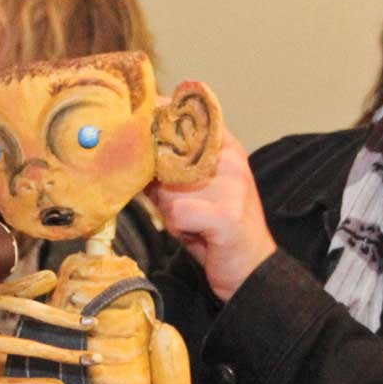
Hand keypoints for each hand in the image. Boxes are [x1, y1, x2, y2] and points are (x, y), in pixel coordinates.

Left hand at [150, 130, 276, 302]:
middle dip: (157, 179)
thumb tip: (130, 152)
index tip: (142, 123)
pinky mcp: (226, 214)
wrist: (252, 269)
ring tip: (189, 221)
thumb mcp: (193, 189)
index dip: (160, 117)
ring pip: (168, 188)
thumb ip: (170, 168)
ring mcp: (231, 186)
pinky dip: (177, 227)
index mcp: (225, 147)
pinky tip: (194, 233)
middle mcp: (229, 160)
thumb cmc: (215, 228)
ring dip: (168, 210)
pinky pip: (176, 213)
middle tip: (172, 201)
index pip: (190, 114)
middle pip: (167, 153)